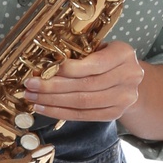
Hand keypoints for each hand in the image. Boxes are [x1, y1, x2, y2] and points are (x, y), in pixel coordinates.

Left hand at [23, 40, 144, 122]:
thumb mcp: (100, 47)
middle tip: (30, 85)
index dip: (69, 69)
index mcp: (124, 54)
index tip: (45, 70)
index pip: (94, 64)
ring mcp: (124, 98)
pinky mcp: (115, 114)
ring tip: (33, 97)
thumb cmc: (108, 58)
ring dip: (53, 101)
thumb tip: (44, 64)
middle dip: (53, 87)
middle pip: (86, 85)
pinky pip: (83, 115)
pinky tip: (44, 108)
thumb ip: (81, 53)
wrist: (131, 80)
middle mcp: (129, 76)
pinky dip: (60, 112)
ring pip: (82, 102)